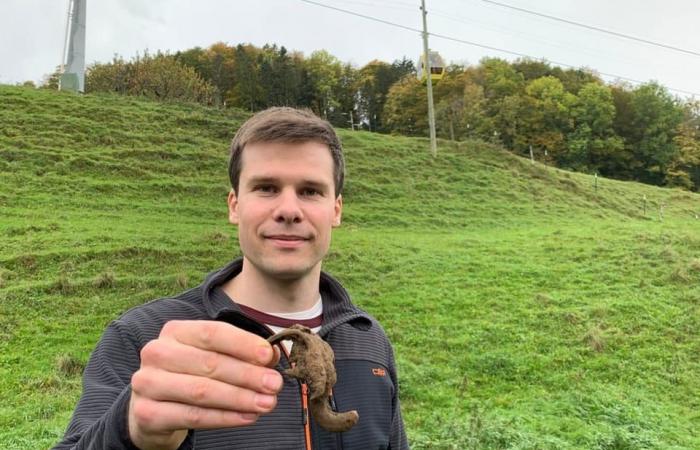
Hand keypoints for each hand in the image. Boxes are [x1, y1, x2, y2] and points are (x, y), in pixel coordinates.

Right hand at [128, 320, 281, 449]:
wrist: (153, 408)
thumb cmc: (190, 375)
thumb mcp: (213, 357)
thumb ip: (241, 353)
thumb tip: (271, 356)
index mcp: (175, 331)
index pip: (212, 332)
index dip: (243, 343)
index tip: (269, 355)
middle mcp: (157, 352)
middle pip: (210, 363)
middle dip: (248, 374)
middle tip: (275, 384)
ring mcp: (147, 383)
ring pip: (202, 391)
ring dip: (240, 398)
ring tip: (267, 403)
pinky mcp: (147, 413)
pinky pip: (193, 416)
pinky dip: (224, 418)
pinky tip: (246, 417)